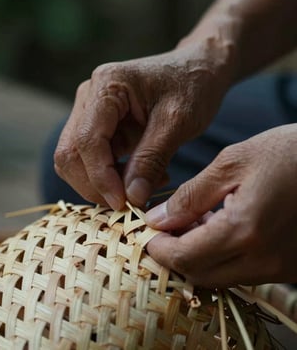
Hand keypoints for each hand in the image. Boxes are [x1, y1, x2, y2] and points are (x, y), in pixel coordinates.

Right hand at [54, 38, 234, 208]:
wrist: (197, 70)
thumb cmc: (192, 87)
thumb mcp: (177, 123)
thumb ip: (151, 160)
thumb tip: (131, 198)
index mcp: (106, 86)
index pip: (87, 140)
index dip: (100, 177)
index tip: (123, 203)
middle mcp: (89, 97)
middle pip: (70, 153)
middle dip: (94, 185)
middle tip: (127, 204)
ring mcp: (91, 112)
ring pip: (75, 160)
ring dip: (100, 184)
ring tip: (140, 187)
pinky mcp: (100, 127)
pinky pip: (92, 160)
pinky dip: (110, 177)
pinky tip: (140, 178)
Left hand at [146, 124, 296, 286]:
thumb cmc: (287, 153)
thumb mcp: (231, 163)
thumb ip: (190, 196)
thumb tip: (158, 219)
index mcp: (245, 230)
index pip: (184, 258)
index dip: (158, 249)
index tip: (147, 232)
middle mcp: (264, 259)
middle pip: (199, 274)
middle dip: (173, 254)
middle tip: (165, 227)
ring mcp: (280, 268)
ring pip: (219, 276)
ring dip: (196, 255)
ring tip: (192, 221)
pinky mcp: (289, 267)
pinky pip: (242, 272)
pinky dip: (220, 256)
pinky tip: (218, 226)